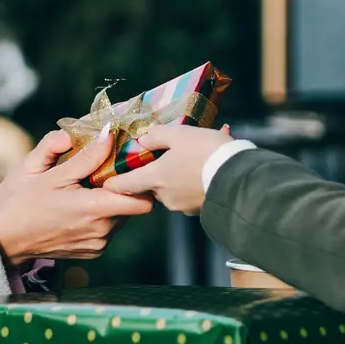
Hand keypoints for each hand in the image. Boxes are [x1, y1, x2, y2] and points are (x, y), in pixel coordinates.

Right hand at [0, 127, 153, 263]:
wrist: (3, 238)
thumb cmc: (20, 200)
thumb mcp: (43, 170)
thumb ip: (80, 154)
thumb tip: (106, 134)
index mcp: (94, 208)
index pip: (143, 201)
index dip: (141, 183)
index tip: (129, 167)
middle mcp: (102, 230)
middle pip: (134, 206)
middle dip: (124, 189)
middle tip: (105, 173)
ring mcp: (98, 244)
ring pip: (122, 217)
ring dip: (112, 203)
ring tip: (88, 190)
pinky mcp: (93, 252)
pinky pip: (109, 230)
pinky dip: (102, 218)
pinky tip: (80, 209)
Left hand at [102, 124, 235, 215]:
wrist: (237, 177)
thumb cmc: (204, 153)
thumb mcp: (178, 135)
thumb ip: (157, 136)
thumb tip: (144, 139)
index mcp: (154, 178)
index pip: (125, 184)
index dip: (114, 183)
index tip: (107, 183)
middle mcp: (165, 196)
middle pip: (153, 184)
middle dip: (161, 170)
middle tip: (172, 153)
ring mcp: (183, 205)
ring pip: (176, 185)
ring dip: (184, 171)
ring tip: (202, 152)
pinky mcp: (201, 208)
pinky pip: (194, 190)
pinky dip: (199, 177)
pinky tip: (214, 162)